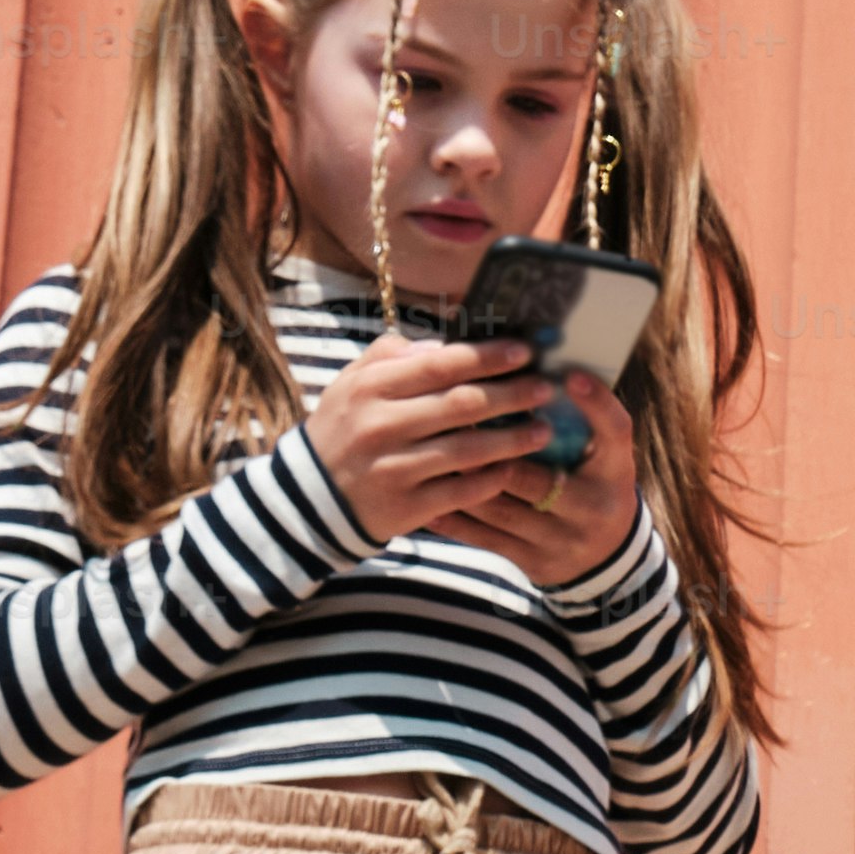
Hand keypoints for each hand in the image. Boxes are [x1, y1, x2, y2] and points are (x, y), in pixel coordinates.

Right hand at [309, 334, 557, 540]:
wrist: (308, 499)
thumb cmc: (343, 430)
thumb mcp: (351, 385)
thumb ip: (390, 356)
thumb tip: (440, 345)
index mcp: (370, 388)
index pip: (440, 365)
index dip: (488, 357)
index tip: (525, 351)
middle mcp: (380, 426)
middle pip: (462, 405)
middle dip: (513, 394)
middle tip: (546, 387)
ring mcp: (393, 469)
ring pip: (469, 451)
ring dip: (514, 439)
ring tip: (544, 429)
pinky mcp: (405, 508)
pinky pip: (462, 492)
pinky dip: (492, 479)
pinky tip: (514, 468)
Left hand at [441, 372, 641, 588]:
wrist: (604, 559)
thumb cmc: (592, 486)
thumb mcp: (600, 455)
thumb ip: (581, 418)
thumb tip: (540, 370)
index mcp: (615, 472)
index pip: (615, 431)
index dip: (596, 404)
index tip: (571, 376)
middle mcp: (595, 509)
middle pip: (538, 479)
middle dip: (494, 452)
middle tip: (456, 422)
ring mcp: (563, 542)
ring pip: (502, 510)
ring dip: (463, 483)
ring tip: (431, 456)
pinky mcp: (535, 564)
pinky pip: (486, 540)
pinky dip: (454, 519)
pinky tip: (427, 500)